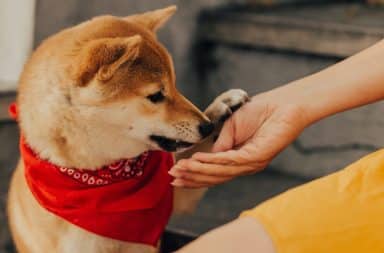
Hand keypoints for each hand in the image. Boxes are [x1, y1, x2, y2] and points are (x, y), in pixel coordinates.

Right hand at [169, 90, 310, 187]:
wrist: (283, 104)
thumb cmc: (260, 112)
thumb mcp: (232, 128)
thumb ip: (220, 144)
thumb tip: (206, 157)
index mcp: (239, 161)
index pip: (213, 173)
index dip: (194, 174)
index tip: (174, 174)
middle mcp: (245, 166)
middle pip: (214, 177)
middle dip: (192, 177)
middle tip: (172, 177)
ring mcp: (251, 164)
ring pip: (220, 172)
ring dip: (197, 171)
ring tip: (180, 169)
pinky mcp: (257, 157)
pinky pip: (229, 161)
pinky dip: (211, 161)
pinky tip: (196, 160)